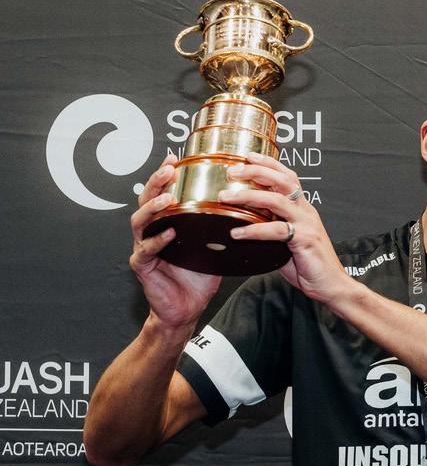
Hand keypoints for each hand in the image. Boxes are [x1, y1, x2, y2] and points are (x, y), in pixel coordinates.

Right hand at [129, 154, 220, 329]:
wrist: (187, 308)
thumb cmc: (199, 276)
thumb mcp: (213, 245)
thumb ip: (220, 225)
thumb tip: (247, 205)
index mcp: (166, 223)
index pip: (161, 193)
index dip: (165, 175)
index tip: (174, 158)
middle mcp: (150, 231)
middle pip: (145, 200)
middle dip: (156, 183)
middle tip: (169, 170)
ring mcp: (143, 247)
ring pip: (140, 222)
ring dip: (153, 207)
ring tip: (168, 197)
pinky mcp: (142, 266)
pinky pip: (146, 250)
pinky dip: (157, 241)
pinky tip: (169, 233)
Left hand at [219, 152, 352, 302]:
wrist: (331, 285)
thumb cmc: (308, 264)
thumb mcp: (286, 242)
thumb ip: (269, 230)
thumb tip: (241, 227)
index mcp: (303, 208)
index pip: (288, 177)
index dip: (269, 163)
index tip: (247, 156)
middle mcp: (306, 211)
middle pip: (282, 180)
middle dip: (256, 171)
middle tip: (232, 171)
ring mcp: (306, 224)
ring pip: (276, 200)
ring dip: (248, 196)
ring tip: (226, 197)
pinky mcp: (304, 240)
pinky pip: (276, 230)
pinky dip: (254, 230)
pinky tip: (237, 233)